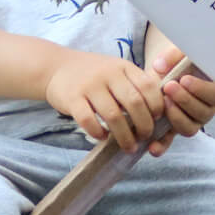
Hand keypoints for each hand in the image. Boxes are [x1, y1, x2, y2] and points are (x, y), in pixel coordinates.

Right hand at [45, 50, 165, 151]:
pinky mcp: (72, 98)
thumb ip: (134, 84)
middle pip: (134, 103)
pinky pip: (89, 121)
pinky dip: (98, 133)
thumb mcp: (115, 70)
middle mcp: (108, 74)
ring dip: (124, 136)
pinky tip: (102, 137)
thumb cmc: (92, 74)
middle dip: (144, 125)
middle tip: (144, 137)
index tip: (157, 120)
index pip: (148, 86)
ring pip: (114, 115)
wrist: (56, 67)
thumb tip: (157, 113)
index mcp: (123, 67)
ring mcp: (89, 86)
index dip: (157, 106)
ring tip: (128, 146)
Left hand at [147, 44, 214, 155]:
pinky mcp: (173, 130)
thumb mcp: (179, 53)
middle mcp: (205, 110)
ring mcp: (190, 121)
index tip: (184, 79)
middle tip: (169, 87)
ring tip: (163, 103)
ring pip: (189, 128)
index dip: (201, 89)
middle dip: (185, 100)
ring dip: (176, 117)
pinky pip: (170, 141)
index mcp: (213, 91)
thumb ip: (173, 56)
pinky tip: (152, 147)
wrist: (164, 71)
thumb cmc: (178, 61)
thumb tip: (159, 67)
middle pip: (203, 113)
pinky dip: (161, 145)